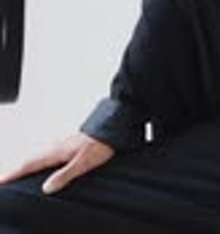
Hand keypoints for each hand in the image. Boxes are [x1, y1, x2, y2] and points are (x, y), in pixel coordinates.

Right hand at [0, 132, 114, 194]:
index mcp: (56, 152)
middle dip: (14, 169)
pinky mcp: (65, 144)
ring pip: (36, 155)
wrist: (111, 128)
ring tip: (15, 172)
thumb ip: (65, 175)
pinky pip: (44, 153)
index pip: (29, 165)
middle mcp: (55, 146)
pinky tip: (38, 162)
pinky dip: (35, 159)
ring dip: (24, 164)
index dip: (14, 173)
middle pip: (29, 159)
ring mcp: (60, 144)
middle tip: (2, 179)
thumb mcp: (83, 163)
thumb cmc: (99, 146)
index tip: (1, 181)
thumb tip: (45, 188)